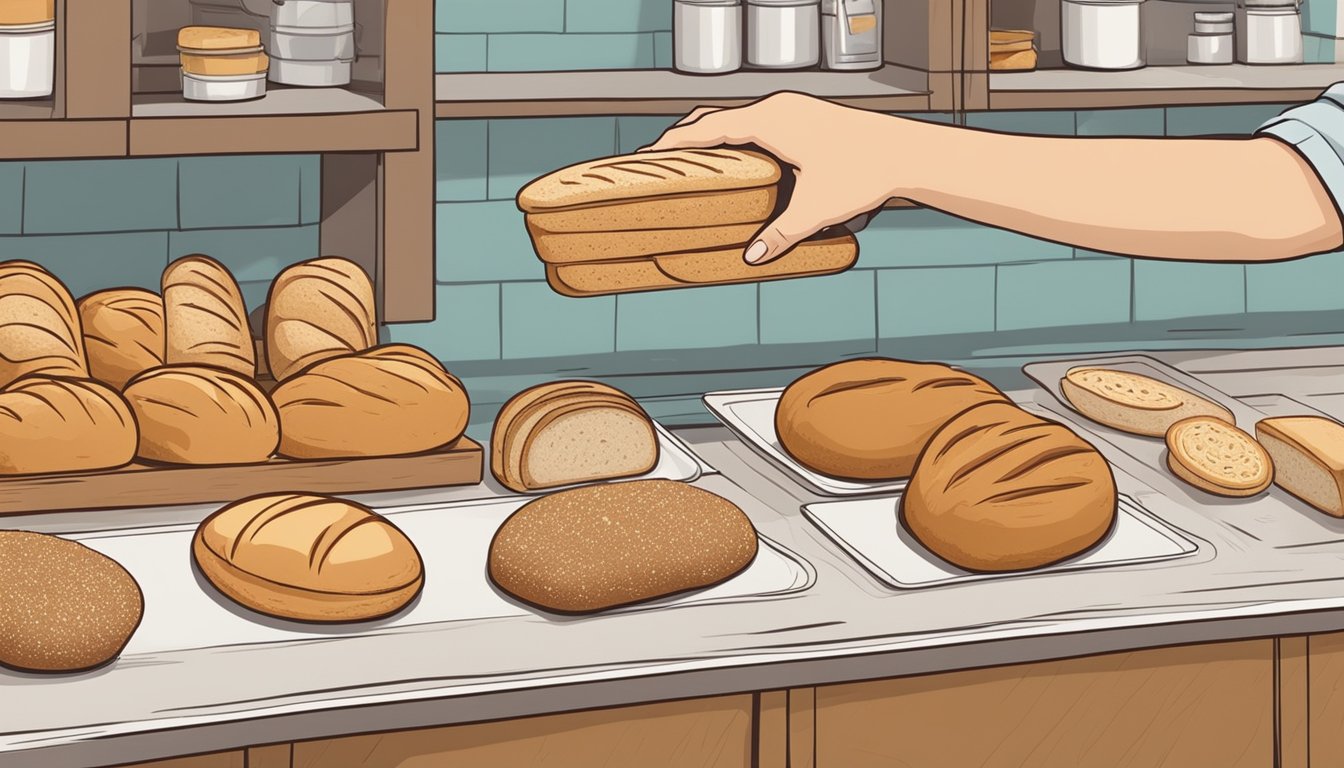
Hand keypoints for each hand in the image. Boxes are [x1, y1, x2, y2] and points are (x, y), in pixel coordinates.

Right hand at [642, 92, 906, 263]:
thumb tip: (752, 257)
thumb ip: (782, 233)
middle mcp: (777, 108)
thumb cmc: (865, 171)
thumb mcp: (817, 208)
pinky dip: (734, 138)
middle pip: (715, 118)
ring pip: (736, 118)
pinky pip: (755, 122)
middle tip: (660, 164)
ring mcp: (791, 109)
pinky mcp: (804, 118)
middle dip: (685, 139)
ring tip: (690, 164)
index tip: (647, 158)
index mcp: (770, 120)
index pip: (707, 129)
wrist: (907, 153)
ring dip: (710, 137)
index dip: (674, 145)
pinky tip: (735, 162)